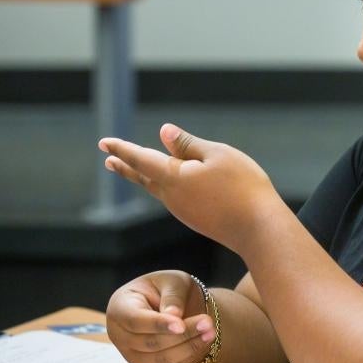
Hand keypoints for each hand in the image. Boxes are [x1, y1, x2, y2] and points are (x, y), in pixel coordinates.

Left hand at [98, 123, 284, 253]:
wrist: (259, 229)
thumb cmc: (243, 187)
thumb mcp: (218, 155)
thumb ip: (189, 144)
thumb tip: (163, 133)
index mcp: (173, 177)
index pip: (140, 159)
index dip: (122, 149)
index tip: (104, 143)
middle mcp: (172, 197)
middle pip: (144, 177)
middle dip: (126, 167)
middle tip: (109, 160)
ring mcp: (184, 211)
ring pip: (159, 189)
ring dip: (145, 176)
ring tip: (138, 168)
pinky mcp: (196, 219)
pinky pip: (175, 198)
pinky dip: (167, 186)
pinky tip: (175, 183)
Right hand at [106, 270, 214, 362]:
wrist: (173, 304)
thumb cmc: (168, 288)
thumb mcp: (173, 281)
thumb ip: (173, 297)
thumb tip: (173, 316)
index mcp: (120, 306)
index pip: (135, 320)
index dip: (158, 324)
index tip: (181, 325)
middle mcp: (118, 333)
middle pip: (148, 342)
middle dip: (181, 335)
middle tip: (208, 323)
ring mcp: (129, 353)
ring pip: (158, 359)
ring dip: (187, 348)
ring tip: (210, 332)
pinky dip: (186, 357)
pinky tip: (202, 341)